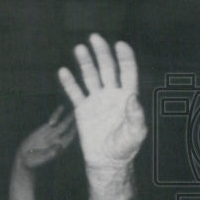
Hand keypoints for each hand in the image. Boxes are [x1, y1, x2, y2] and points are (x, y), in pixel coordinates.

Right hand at [15, 106, 76, 170]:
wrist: (25, 157)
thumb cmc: (33, 161)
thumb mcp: (40, 159)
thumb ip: (49, 154)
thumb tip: (58, 146)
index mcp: (60, 147)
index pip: (69, 137)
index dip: (74, 131)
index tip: (78, 125)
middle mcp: (58, 139)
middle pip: (68, 129)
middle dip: (73, 122)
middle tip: (80, 114)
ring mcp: (52, 134)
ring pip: (62, 124)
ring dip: (68, 117)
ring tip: (75, 110)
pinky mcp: (45, 129)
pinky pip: (53, 120)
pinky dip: (57, 114)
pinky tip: (61, 107)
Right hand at [57, 34, 147, 174]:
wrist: (106, 160)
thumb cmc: (125, 147)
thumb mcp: (136, 133)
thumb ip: (136, 116)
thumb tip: (132, 98)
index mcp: (127, 96)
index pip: (127, 72)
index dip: (124, 58)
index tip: (119, 45)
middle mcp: (112, 94)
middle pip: (107, 68)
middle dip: (101, 53)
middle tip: (94, 38)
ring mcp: (96, 100)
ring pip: (90, 76)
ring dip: (85, 62)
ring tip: (79, 48)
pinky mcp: (83, 109)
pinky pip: (75, 93)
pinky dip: (69, 82)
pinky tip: (63, 71)